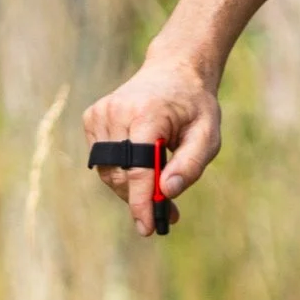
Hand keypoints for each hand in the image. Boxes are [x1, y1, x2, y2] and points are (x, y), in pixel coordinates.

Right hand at [81, 53, 222, 237]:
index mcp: (146, 113)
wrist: (174, 71)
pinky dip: (122, 171)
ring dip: (131, 188)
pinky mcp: (92, 118)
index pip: (138, 168)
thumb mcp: (208, 134)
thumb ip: (191, 164)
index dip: (142, 202)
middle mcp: (116, 112)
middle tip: (167, 212)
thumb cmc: (194, 106)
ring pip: (109, 172)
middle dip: (141, 199)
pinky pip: (103, 161)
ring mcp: (100, 114)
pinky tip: (143, 161)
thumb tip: (167, 192)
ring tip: (160, 188)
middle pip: (121, 175)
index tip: (148, 228)